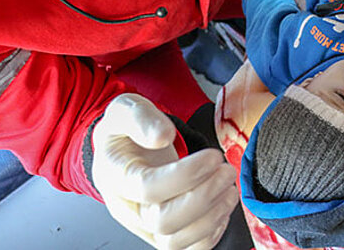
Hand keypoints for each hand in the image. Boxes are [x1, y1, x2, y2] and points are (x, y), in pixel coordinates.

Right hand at [92, 94, 237, 249]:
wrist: (121, 148)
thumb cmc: (126, 131)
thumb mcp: (127, 108)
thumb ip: (141, 117)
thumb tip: (161, 136)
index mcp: (115, 175)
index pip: (147, 187)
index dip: (186, 174)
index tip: (213, 156)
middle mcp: (126, 207)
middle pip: (162, 221)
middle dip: (203, 197)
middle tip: (226, 170)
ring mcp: (143, 224)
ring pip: (175, 241)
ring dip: (211, 216)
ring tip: (229, 187)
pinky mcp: (162, 232)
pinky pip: (187, 248)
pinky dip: (211, 233)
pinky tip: (222, 206)